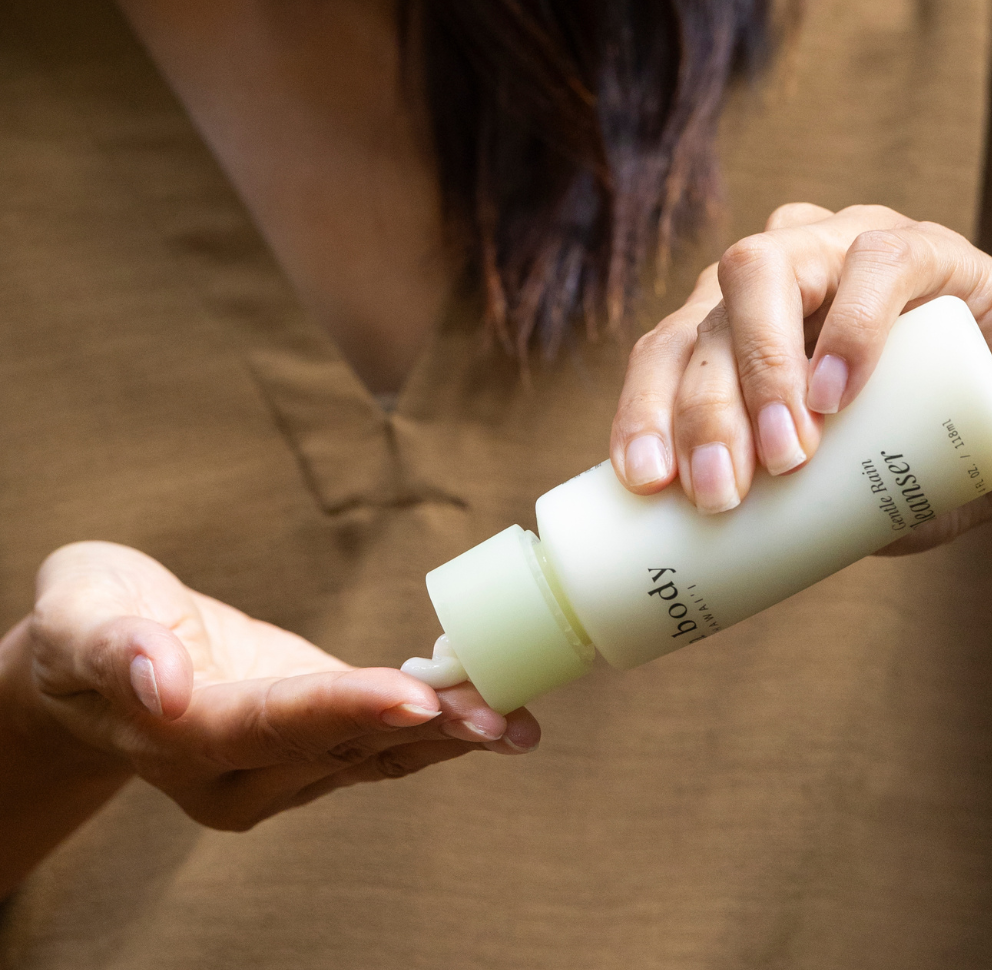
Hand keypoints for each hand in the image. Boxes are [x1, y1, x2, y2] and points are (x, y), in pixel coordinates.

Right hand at [19, 542, 538, 831]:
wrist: (98, 657)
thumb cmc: (84, 623)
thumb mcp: (78, 617)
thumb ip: (115, 649)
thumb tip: (160, 682)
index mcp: (183, 737)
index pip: (271, 725)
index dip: (343, 710)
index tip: (412, 695)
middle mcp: (237, 770)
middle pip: (340, 749)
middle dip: (424, 731)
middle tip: (502, 716)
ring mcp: (278, 763)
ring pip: (371, 755)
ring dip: (446, 737)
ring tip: (518, 720)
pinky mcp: (310, 739)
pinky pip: (378, 742)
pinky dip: (434, 728)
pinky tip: (490, 713)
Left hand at [610, 203, 991, 552]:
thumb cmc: (924, 461)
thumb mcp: (833, 493)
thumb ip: (778, 508)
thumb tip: (710, 568)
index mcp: (738, 322)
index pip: (667, 352)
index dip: (643, 410)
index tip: (648, 485)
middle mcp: (778, 272)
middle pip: (706, 320)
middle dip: (702, 409)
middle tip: (720, 494)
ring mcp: (843, 248)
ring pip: (763, 271)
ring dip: (762, 369)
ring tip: (787, 457)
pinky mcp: (927, 248)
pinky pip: (875, 265)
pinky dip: (849, 328)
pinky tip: (838, 396)